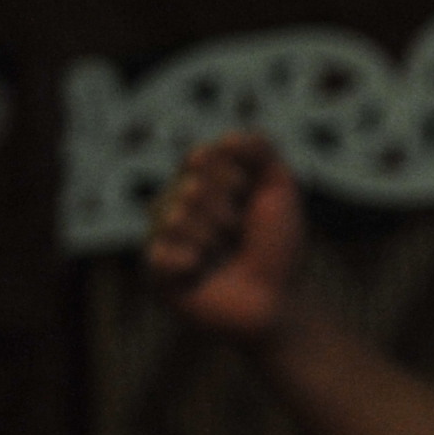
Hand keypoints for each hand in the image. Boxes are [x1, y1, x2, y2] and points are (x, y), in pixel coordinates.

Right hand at [142, 131, 303, 337]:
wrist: (278, 297)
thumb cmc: (276, 244)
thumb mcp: (279, 189)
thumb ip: (260, 151)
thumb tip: (227, 137)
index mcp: (200, 180)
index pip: (200, 156)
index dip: (233, 178)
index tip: (251, 197)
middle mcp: (174, 203)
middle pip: (190, 187)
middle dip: (229, 213)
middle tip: (239, 235)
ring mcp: (162, 236)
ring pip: (175, 217)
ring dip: (214, 239)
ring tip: (223, 254)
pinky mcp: (154, 271)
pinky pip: (160, 252)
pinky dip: (191, 261)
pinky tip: (202, 270)